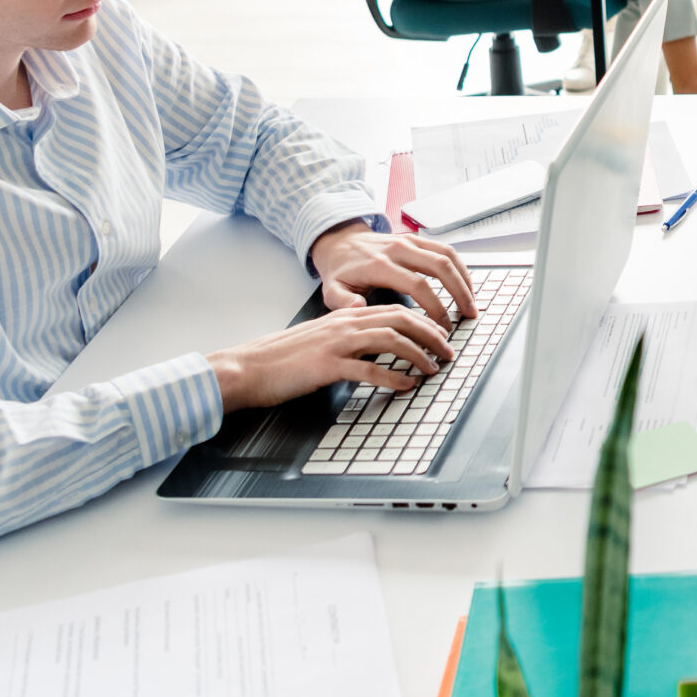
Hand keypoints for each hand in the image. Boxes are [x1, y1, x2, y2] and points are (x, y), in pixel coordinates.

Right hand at [206, 303, 454, 411]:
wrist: (248, 367)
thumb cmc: (283, 358)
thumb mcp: (323, 340)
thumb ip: (351, 339)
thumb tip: (380, 349)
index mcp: (346, 317)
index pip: (396, 311)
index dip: (424, 322)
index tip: (442, 336)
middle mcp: (345, 324)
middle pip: (401, 320)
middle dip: (431, 335)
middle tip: (449, 352)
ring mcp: (336, 344)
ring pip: (391, 340)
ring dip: (418, 355)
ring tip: (434, 369)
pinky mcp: (327, 366)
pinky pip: (368, 370)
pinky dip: (393, 377)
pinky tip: (406, 385)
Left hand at [308, 222, 476, 327]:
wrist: (340, 242)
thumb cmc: (340, 271)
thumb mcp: (331, 290)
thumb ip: (342, 302)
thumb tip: (359, 310)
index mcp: (380, 265)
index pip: (418, 285)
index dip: (435, 307)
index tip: (443, 327)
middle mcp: (399, 249)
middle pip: (440, 267)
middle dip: (459, 292)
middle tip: (469, 315)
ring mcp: (410, 240)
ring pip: (447, 255)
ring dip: (464, 278)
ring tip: (472, 302)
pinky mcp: (416, 238)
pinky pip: (445, 249)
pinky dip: (459, 266)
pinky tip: (465, 285)